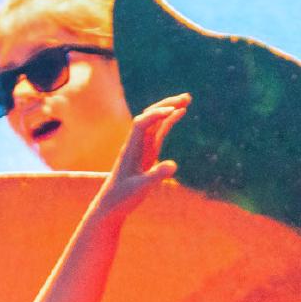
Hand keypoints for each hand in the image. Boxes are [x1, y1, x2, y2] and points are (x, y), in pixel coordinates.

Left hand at [96, 96, 188, 215]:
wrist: (112, 204)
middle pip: (149, 115)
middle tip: (186, 97)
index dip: (156, 114)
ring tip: (188, 99)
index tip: (173, 110)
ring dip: (170, 108)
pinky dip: (169, 120)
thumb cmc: (123, 197)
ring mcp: (143, 146)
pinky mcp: (148, 151)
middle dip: (166, 104)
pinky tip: (180, 113)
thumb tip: (174, 165)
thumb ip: (156, 176)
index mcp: (131, 148)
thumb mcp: (141, 188)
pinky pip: (159, 131)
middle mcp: (136, 142)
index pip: (142, 123)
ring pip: (156, 121)